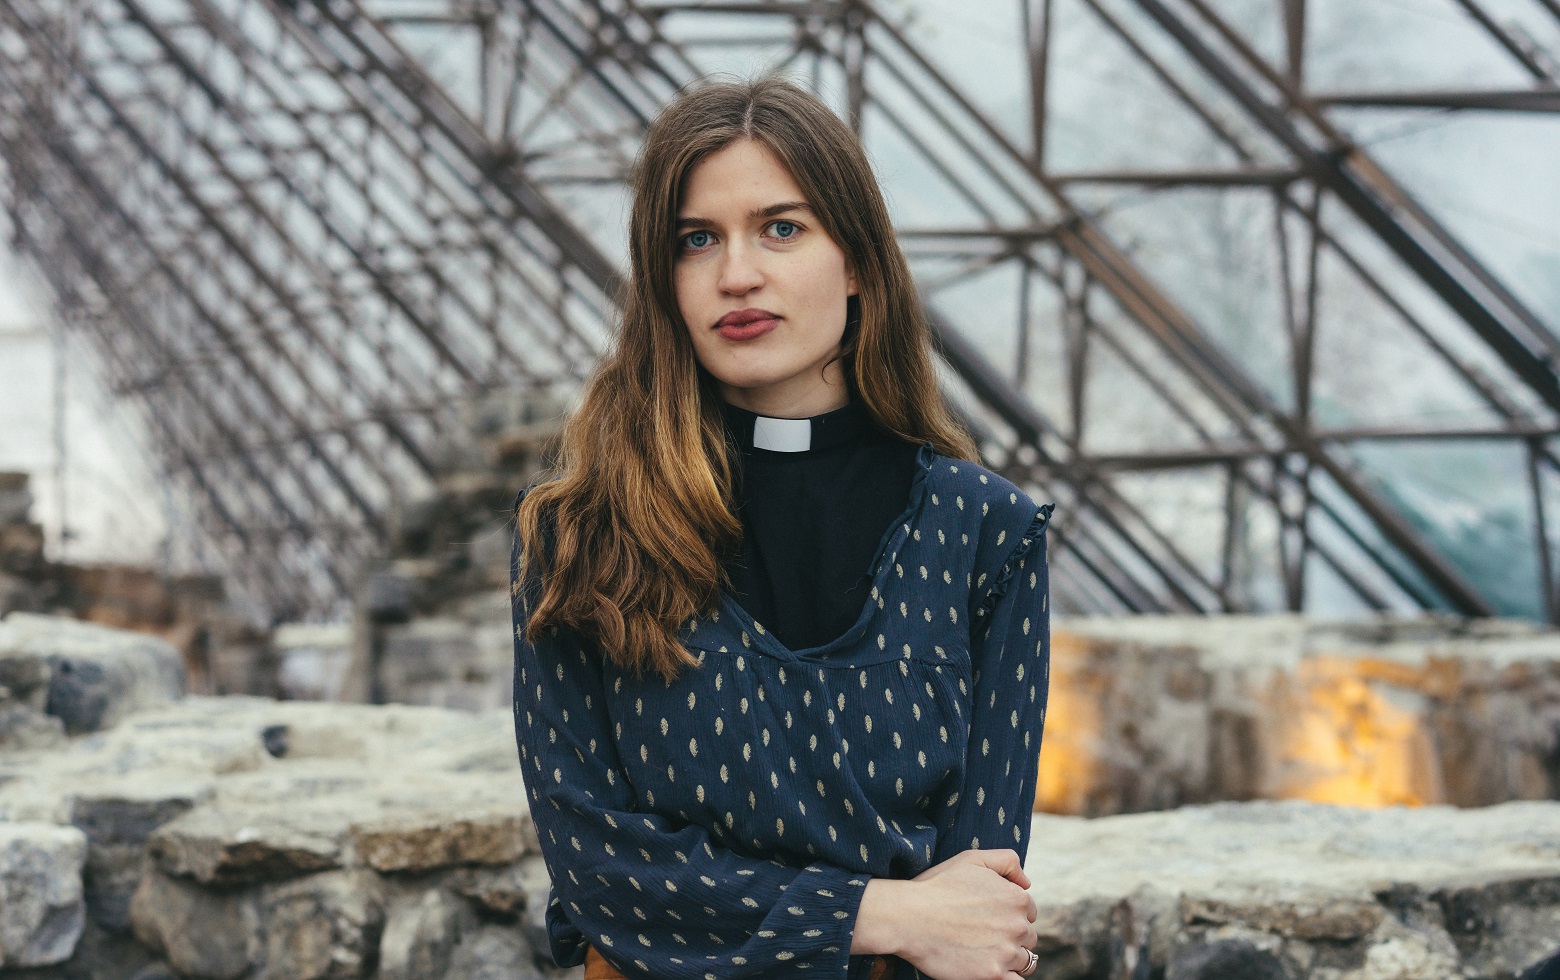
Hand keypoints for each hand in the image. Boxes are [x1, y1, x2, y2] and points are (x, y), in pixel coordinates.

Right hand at [852, 849, 1037, 979]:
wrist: (909, 916)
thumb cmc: (937, 886)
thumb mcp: (972, 859)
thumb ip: (1007, 861)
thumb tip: (1026, 882)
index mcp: (1017, 897)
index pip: (1029, 912)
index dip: (1010, 914)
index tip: (990, 917)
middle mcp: (1018, 925)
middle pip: (1028, 937)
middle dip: (1011, 936)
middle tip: (983, 935)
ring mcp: (1007, 952)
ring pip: (1024, 961)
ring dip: (1009, 958)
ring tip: (983, 952)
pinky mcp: (993, 975)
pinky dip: (1008, 977)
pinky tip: (990, 969)